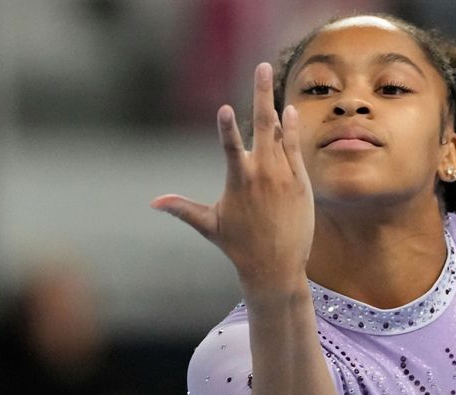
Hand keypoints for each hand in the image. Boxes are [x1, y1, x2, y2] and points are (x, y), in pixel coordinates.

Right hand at [151, 63, 314, 294]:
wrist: (277, 266)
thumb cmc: (240, 245)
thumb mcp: (210, 225)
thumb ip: (183, 208)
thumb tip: (154, 202)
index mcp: (239, 181)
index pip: (230, 147)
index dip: (226, 128)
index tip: (224, 108)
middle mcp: (263, 174)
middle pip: (262, 125)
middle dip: (260, 94)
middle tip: (260, 66)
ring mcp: (285, 176)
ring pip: (279, 133)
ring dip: (274, 104)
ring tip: (269, 77)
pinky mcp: (301, 182)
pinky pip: (296, 148)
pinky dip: (291, 129)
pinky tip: (288, 111)